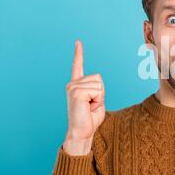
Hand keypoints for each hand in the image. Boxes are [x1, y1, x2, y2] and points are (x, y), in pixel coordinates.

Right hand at [63, 40, 105, 154]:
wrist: (81, 133)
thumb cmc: (90, 120)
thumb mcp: (97, 101)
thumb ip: (98, 90)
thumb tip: (98, 84)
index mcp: (77, 85)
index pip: (78, 66)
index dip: (79, 54)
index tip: (78, 42)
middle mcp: (73, 84)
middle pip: (98, 78)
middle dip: (101, 93)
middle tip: (91, 106)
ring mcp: (73, 87)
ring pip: (99, 85)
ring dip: (99, 98)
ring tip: (89, 107)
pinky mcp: (76, 92)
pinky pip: (97, 91)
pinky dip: (97, 101)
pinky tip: (87, 108)